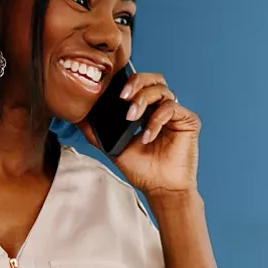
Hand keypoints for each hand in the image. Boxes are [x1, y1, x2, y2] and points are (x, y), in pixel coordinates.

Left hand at [76, 71, 199, 197]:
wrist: (160, 189)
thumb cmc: (142, 170)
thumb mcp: (113, 148)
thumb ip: (97, 132)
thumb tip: (78, 118)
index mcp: (147, 110)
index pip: (140, 84)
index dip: (127, 82)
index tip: (111, 92)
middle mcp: (162, 108)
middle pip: (154, 78)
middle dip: (136, 83)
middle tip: (123, 96)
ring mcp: (176, 113)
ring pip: (162, 89)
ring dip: (142, 100)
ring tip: (131, 118)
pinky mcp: (189, 120)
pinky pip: (172, 108)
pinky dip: (156, 119)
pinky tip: (147, 135)